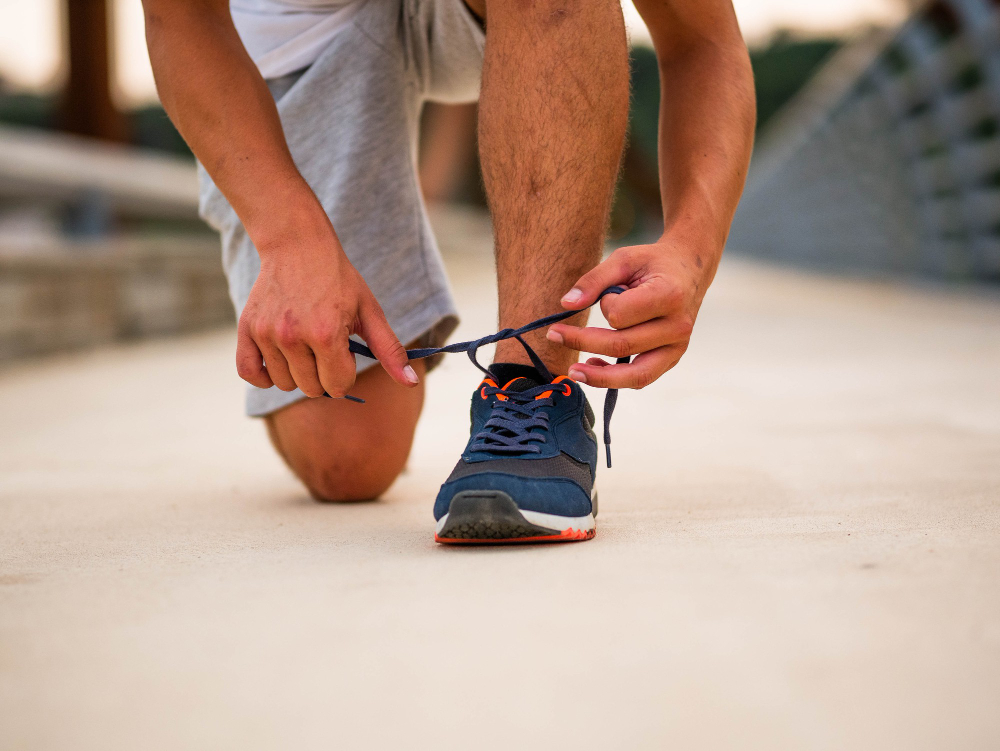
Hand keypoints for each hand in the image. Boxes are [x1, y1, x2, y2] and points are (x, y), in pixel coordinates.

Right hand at [236, 222, 416, 397]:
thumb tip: (411, 382)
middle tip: (325, 346)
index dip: (346, 372)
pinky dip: (264, 376)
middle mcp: (293, 337)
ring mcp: (267, 334)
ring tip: (305, 344)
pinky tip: (279, 361)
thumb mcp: (370, 312)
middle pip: (311, 389)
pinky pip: (249, 373)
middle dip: (324, 375)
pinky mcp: (247, 329)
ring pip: (284, 384)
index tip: (345, 349)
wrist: (299, 245)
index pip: (338, 385)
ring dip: (297, 372)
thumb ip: (389, 350)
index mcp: (327, 334)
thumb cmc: (339, 280)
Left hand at [547, 239, 717, 388]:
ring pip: (635, 374)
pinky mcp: (672, 359)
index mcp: (668, 295)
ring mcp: (678, 347)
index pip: (621, 315)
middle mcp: (678, 326)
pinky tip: (594, 367)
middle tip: (553, 334)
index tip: (604, 296)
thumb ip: (594, 280)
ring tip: (572, 372)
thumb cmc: (652, 263)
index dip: (604, 307)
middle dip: (583, 342)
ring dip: (599, 377)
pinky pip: (642, 379)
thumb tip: (566, 304)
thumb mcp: (624, 258)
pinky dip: (615, 379)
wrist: (688, 269)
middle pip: (622, 345)